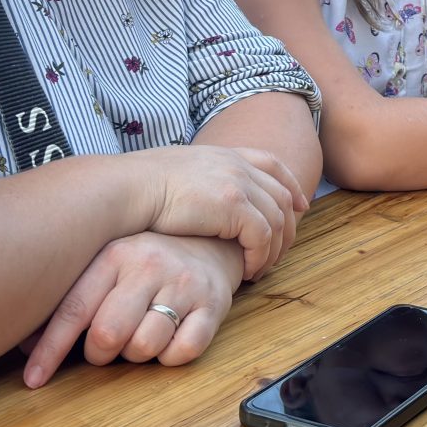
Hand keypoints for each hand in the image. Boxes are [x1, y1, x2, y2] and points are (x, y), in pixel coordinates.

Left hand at [21, 233, 242, 385]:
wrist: (211, 240)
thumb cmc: (147, 261)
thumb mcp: (106, 265)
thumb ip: (71, 299)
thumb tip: (25, 344)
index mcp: (115, 253)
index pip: (75, 310)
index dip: (50, 350)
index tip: (33, 379)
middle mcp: (149, 264)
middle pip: (108, 334)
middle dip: (99, 353)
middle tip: (105, 346)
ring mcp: (184, 283)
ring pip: (144, 347)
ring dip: (136, 354)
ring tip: (140, 333)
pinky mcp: (213, 304)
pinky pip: (182, 352)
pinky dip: (169, 356)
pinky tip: (168, 337)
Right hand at [134, 145, 307, 280]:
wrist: (125, 190)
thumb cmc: (137, 190)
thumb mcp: (175, 175)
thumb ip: (197, 181)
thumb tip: (197, 197)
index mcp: (223, 154)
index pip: (271, 164)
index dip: (290, 184)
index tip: (301, 204)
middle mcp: (236, 164)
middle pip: (281, 194)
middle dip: (289, 225)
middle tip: (282, 252)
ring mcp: (237, 182)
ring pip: (276, 220)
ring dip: (274, 249)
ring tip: (261, 270)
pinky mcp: (234, 205)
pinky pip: (262, 236)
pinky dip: (261, 256)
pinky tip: (249, 271)